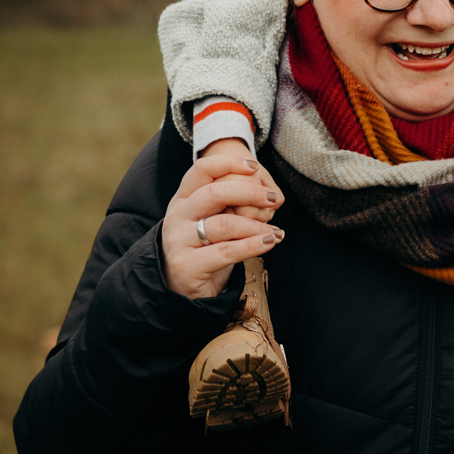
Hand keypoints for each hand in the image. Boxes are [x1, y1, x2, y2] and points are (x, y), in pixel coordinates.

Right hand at [161, 149, 285, 299]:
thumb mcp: (210, 221)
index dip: (228, 163)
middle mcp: (177, 217)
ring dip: (257, 226)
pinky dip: (252, 246)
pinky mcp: (187, 265)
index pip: (202, 170)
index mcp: (182, 200)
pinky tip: (269, 243)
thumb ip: (228, 205)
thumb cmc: (204, 249)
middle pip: (214, 193)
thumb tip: (266, 191)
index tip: (254, 167)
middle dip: (249, 193)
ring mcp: (179, 241)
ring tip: (276, 232)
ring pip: (224, 224)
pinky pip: (226, 251)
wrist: (181, 289)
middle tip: (272, 199)